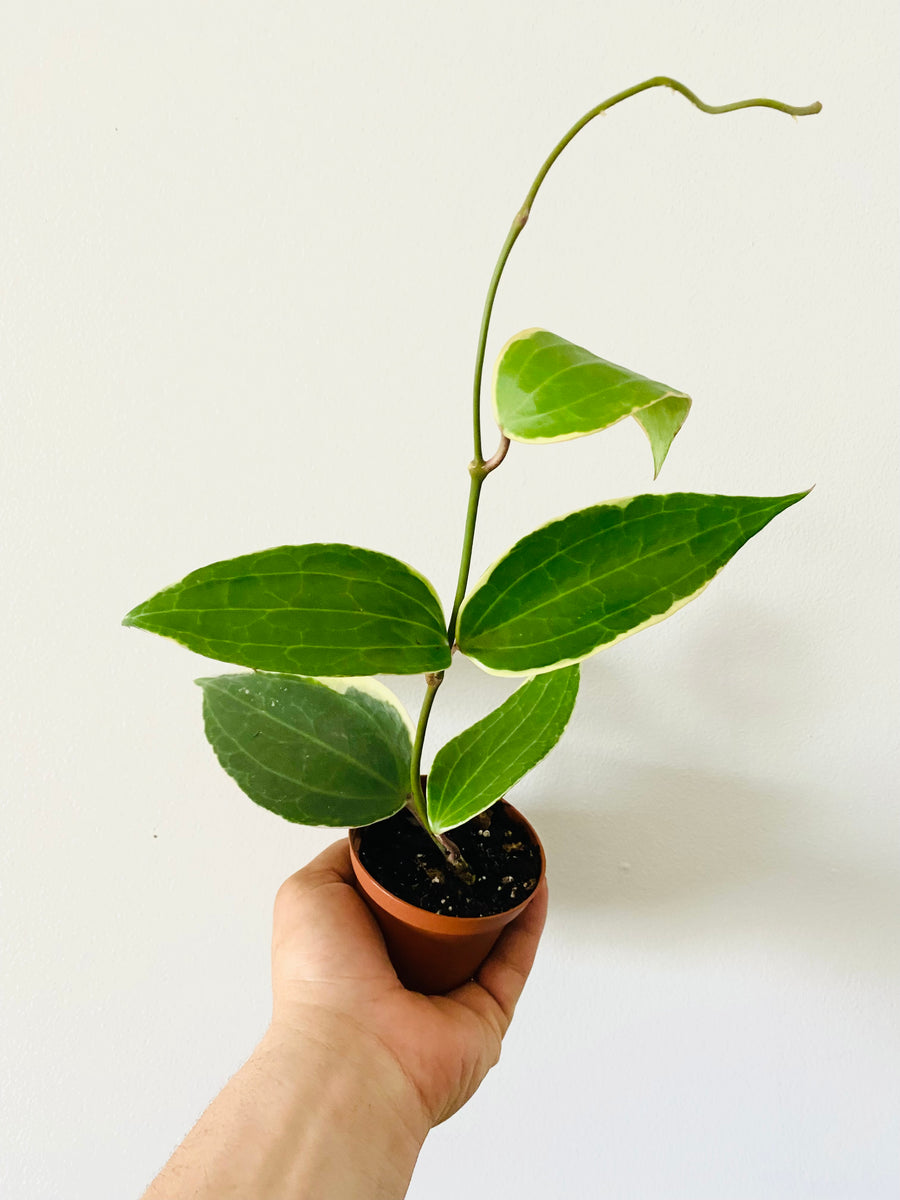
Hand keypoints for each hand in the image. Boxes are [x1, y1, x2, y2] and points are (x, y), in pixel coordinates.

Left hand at [268, 838, 547, 1129]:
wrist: (354, 1053)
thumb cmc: (320, 981)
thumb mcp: (309, 893)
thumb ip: (342, 860)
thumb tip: (374, 835)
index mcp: (361, 947)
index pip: (396, 893)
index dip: (415, 856)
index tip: (435, 818)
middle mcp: (405, 972)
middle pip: (445, 911)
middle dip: (461, 873)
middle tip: (476, 830)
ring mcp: (449, 993)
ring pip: (487, 932)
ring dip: (502, 891)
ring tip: (513, 847)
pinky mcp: (487, 1012)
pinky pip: (515, 959)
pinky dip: (528, 919)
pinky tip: (534, 882)